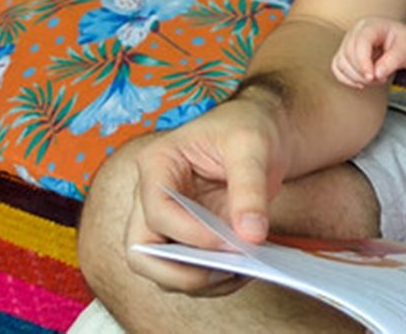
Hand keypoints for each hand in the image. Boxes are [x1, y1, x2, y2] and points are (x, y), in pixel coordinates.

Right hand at [124, 94, 284, 293]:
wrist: (262, 129)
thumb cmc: (249, 126)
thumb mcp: (253, 146)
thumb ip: (250, 189)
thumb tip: (251, 237)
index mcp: (158, 163)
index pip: (157, 212)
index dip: (188, 233)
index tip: (227, 242)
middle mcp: (151, 196)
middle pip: (143, 251)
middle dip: (180, 271)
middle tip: (226, 272)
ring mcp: (167, 221)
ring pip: (162, 269)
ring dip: (200, 280)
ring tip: (244, 271)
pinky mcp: (187, 237)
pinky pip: (188, 270)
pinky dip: (214, 279)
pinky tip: (246, 270)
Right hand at [331, 17, 405, 87]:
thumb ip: (392, 61)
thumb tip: (377, 74)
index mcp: (372, 25)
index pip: (360, 42)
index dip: (363, 62)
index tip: (372, 77)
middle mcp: (357, 31)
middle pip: (348, 54)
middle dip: (363, 73)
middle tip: (381, 79)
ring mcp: (349, 41)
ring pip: (341, 63)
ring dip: (357, 78)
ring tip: (377, 79)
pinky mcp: (346, 53)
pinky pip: (338, 68)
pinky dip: (348, 79)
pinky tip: (362, 83)